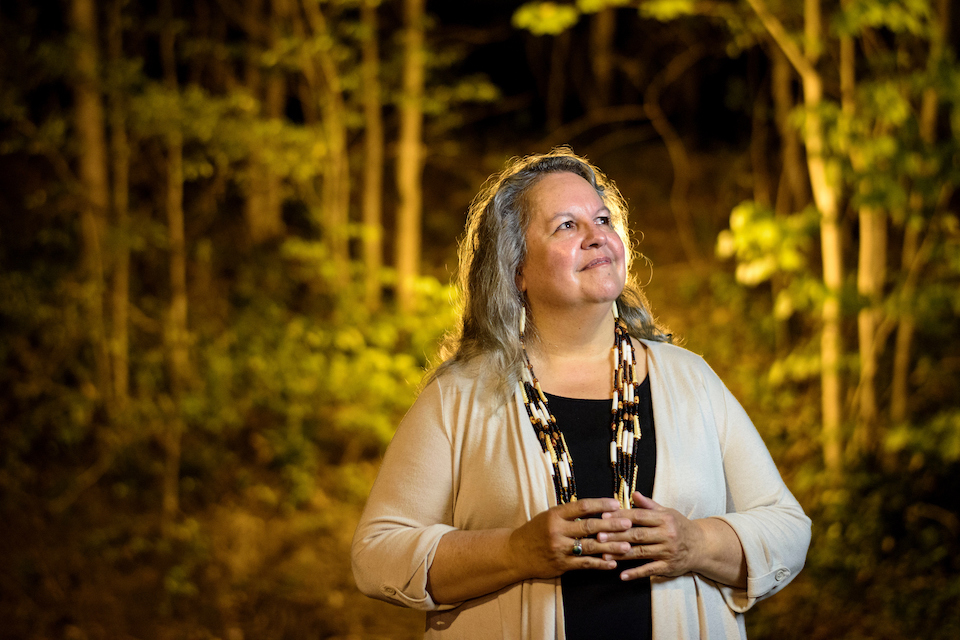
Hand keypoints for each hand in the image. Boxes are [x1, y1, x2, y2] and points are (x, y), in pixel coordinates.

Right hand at [508, 498, 632, 579]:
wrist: (515, 553)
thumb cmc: (535, 531)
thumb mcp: (548, 516)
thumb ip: (569, 513)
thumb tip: (596, 508)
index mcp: (555, 515)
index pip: (582, 507)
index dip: (601, 505)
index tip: (616, 504)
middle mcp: (557, 531)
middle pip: (589, 527)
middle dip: (611, 525)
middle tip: (628, 523)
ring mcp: (559, 549)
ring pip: (590, 547)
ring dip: (610, 547)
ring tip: (627, 545)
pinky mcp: (561, 565)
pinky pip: (584, 564)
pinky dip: (600, 564)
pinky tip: (612, 564)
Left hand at [598, 491, 704, 580]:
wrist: (702, 547)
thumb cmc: (680, 526)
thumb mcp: (667, 512)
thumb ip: (649, 505)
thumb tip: (633, 493)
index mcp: (664, 519)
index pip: (639, 516)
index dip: (621, 517)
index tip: (605, 517)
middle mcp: (666, 535)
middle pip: (638, 535)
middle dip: (617, 535)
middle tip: (599, 535)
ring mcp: (667, 552)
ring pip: (641, 552)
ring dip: (621, 554)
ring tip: (604, 554)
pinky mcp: (668, 567)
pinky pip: (649, 570)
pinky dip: (635, 573)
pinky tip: (622, 575)